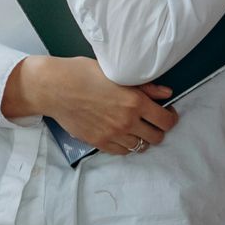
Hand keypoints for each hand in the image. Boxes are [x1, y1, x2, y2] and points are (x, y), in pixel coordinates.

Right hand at [3, 56, 174, 154]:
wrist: (54, 87)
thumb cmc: (82, 73)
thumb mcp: (115, 73)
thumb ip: (144, 86)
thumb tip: (166, 93)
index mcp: (134, 101)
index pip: (166, 120)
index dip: (170, 117)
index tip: (166, 112)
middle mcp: (126, 121)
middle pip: (156, 137)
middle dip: (158, 129)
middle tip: (151, 120)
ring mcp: (112, 135)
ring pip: (140, 147)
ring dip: (141, 138)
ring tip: (135, 127)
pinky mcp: (99, 143)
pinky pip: (122, 152)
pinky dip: (126, 145)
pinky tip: (122, 134)